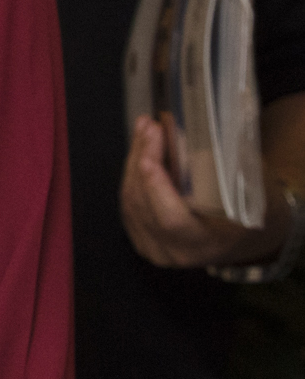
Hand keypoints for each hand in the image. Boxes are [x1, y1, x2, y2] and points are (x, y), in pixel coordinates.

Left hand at [119, 114, 289, 268]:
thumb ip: (220, 170)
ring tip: (145, 130)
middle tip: (149, 127)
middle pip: (144, 204)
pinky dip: (133, 174)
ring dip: (135, 161)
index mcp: (205, 245)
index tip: (150, 156)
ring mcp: (153, 247)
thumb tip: (188, 131)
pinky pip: (129, 203)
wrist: (242, 236)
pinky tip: (141, 150)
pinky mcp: (140, 237)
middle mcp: (174, 252)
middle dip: (143, 160)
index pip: (171, 219)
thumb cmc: (249, 209)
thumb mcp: (248, 193)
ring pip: (131, 201)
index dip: (156, 187)